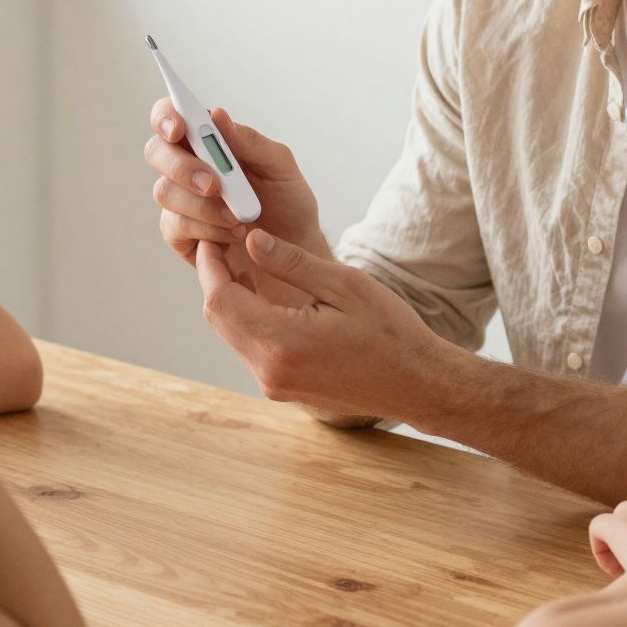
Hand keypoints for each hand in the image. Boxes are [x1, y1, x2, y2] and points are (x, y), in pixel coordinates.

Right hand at [146, 100, 322, 295]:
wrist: (296, 252)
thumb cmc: (288, 203)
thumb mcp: (280, 168)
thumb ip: (250, 141)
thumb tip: (218, 115)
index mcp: (208, 141)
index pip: (172, 116)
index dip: (166, 117)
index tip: (178, 128)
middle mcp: (187, 166)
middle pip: (156, 151)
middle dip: (181, 166)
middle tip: (213, 184)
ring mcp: (181, 201)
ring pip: (165, 191)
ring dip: (202, 204)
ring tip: (238, 218)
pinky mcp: (180, 234)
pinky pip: (175, 226)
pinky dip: (206, 229)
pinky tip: (232, 234)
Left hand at [196, 229, 440, 419]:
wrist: (415, 383)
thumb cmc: (390, 331)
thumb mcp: (344, 285)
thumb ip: (292, 263)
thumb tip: (250, 240)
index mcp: (283, 341)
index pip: (221, 299)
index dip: (210, 265)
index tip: (213, 238)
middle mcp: (269, 370)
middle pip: (219, 317)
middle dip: (215, 279)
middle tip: (223, 244)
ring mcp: (273, 384)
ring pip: (231, 334)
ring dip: (230, 300)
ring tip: (243, 264)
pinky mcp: (280, 388)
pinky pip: (249, 348)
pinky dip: (247, 319)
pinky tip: (264, 296)